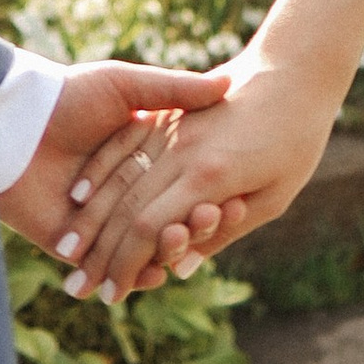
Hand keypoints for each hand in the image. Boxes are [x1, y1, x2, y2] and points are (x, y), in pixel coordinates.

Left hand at [0, 60, 249, 275]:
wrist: (13, 119)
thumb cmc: (69, 95)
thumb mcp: (126, 85)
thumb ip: (172, 90)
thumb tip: (224, 84)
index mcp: (138, 160)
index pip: (184, 189)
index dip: (211, 197)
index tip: (237, 200)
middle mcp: (121, 195)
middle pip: (168, 222)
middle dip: (195, 226)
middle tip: (215, 219)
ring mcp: (96, 223)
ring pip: (143, 249)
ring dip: (168, 250)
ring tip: (183, 239)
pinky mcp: (70, 244)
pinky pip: (108, 269)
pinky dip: (134, 274)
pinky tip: (156, 271)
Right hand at [60, 45, 342, 298]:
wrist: (296, 69)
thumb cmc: (297, 140)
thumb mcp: (274, 197)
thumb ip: (224, 232)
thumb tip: (180, 268)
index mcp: (210, 176)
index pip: (152, 228)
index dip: (126, 265)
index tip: (109, 294)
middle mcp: (182, 151)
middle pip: (127, 208)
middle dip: (99, 252)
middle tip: (76, 288)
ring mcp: (171, 128)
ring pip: (119, 177)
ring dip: (90, 217)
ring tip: (66, 249)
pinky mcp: (167, 112)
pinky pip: (123, 144)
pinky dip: (99, 171)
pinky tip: (80, 195)